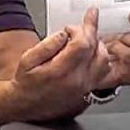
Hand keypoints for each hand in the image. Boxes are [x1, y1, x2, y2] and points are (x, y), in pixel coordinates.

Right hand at [10, 7, 110, 121]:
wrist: (25, 104)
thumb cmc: (25, 82)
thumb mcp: (28, 59)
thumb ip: (47, 45)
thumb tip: (64, 34)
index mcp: (61, 71)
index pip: (82, 44)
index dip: (80, 30)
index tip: (71, 27)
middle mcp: (77, 81)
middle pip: (96, 50)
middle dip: (91, 33)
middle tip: (83, 25)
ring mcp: (84, 87)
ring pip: (104, 61)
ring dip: (98, 45)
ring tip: (87, 38)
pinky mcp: (87, 91)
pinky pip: (103, 73)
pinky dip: (101, 59)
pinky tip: (92, 53)